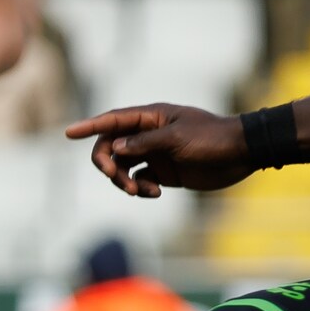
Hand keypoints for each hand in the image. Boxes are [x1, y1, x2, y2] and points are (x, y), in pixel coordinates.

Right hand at [66, 102, 250, 196]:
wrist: (241, 154)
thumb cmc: (212, 139)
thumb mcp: (177, 139)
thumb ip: (144, 144)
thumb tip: (115, 149)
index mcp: (151, 117)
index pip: (113, 121)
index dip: (89, 127)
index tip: (68, 133)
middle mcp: (149, 134)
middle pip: (111, 147)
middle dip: (107, 164)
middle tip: (118, 178)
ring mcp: (156, 153)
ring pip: (123, 166)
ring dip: (123, 181)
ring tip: (140, 191)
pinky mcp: (164, 172)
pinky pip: (139, 180)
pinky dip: (140, 189)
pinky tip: (154, 193)